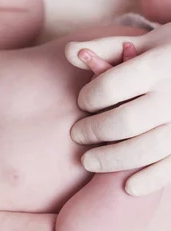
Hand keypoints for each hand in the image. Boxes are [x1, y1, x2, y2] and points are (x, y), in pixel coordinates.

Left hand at [65, 23, 170, 195]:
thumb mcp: (146, 44)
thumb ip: (107, 46)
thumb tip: (70, 52)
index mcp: (160, 65)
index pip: (110, 86)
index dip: (89, 97)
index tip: (83, 102)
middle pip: (125, 121)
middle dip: (94, 131)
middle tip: (77, 134)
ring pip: (147, 148)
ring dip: (112, 159)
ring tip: (88, 161)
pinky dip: (150, 180)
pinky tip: (127, 187)